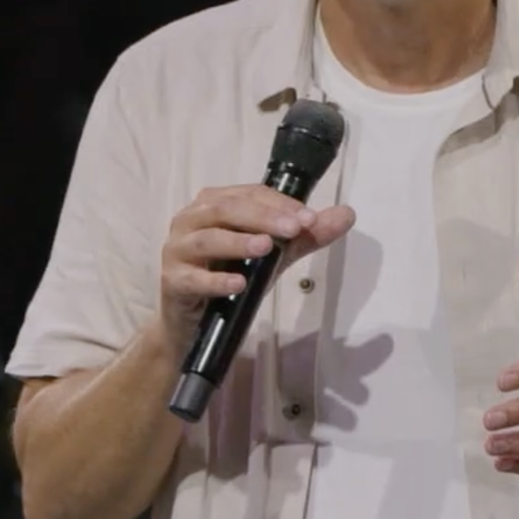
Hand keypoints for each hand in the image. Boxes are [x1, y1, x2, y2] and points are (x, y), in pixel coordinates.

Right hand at [153, 186, 354, 350]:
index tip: (310, 217)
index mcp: (213, 204)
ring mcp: (177, 250)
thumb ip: (304, 236)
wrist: (194, 325)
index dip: (279, 203)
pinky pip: (192, 278)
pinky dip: (216, 280)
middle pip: (225, 209)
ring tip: (267, 247)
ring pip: (206, 238)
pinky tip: (238, 284)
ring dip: (238, 242)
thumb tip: (347, 214)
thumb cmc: (230, 277)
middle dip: (263, 216)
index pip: (248, 194)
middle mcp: (190, 220)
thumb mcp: (272, 256)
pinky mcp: (172, 281)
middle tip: (295, 228)